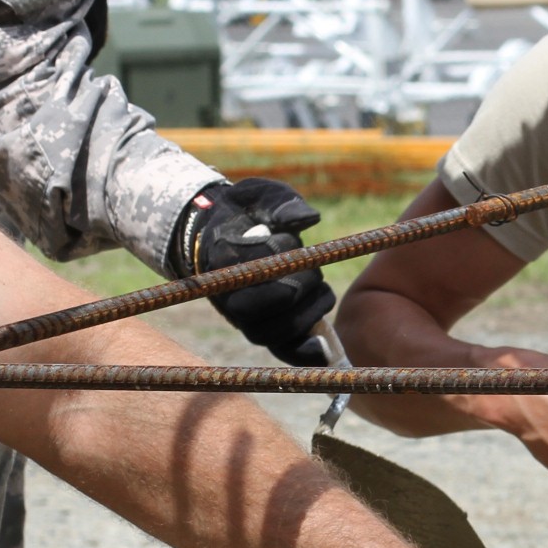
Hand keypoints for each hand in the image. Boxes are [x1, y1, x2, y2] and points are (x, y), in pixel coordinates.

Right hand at [173, 178, 336, 364]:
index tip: (292, 241)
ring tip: (322, 290)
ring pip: (277, 331)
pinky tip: (326, 351)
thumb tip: (310, 219)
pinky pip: (281, 350)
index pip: (259, 265)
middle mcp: (229, 296)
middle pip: (273, 302)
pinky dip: (303, 352)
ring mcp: (244, 319)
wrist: (221, 235)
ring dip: (310, 311)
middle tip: (312, 269)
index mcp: (225, 259)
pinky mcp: (261, 332)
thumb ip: (284, 204)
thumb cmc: (247, 211)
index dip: (282, 253)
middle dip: (303, 283)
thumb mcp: (262, 195)